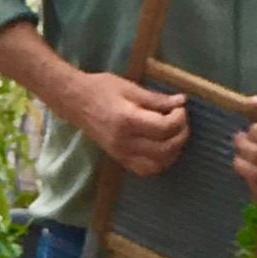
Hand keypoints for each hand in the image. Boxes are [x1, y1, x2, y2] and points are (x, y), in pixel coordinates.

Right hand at [63, 71, 186, 177]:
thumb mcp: (130, 88)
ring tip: (174, 135)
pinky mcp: (119, 159)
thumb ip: (157, 99)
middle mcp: (124, 141)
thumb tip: (181, 101)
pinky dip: (159, 162)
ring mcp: (121, 153)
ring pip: (157, 164)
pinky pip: (145, 170)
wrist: (75, 102)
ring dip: (173, 152)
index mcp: (127, 120)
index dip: (179, 119)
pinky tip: (163, 149)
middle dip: (180, 135)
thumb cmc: (101, 89)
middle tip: (181, 122)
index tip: (180, 108)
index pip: (163, 128)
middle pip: (165, 149)